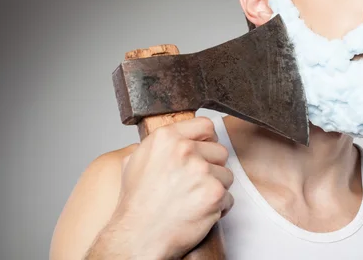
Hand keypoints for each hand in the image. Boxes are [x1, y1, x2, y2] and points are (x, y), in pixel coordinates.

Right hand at [111, 116, 233, 258]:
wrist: (138, 236)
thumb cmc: (136, 204)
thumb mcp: (134, 162)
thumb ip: (156, 146)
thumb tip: (169, 140)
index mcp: (166, 138)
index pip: (205, 126)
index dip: (206, 140)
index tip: (204, 151)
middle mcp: (185, 149)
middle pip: (219, 151)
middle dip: (212, 167)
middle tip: (195, 183)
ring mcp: (201, 171)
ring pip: (226, 174)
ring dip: (216, 187)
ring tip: (195, 199)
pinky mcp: (214, 193)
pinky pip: (228, 197)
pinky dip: (218, 208)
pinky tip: (200, 212)